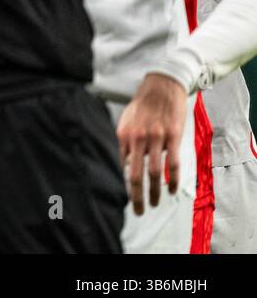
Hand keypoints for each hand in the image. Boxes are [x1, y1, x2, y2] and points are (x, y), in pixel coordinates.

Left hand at [118, 73, 186, 214]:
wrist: (161, 86)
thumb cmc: (143, 105)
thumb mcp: (126, 121)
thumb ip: (126, 142)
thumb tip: (126, 163)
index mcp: (123, 135)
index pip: (123, 166)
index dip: (126, 183)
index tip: (130, 196)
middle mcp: (137, 138)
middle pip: (135, 174)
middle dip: (136, 195)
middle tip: (138, 211)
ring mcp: (155, 138)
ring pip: (154, 173)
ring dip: (154, 192)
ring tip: (154, 204)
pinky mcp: (172, 137)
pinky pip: (173, 164)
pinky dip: (172, 180)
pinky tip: (171, 191)